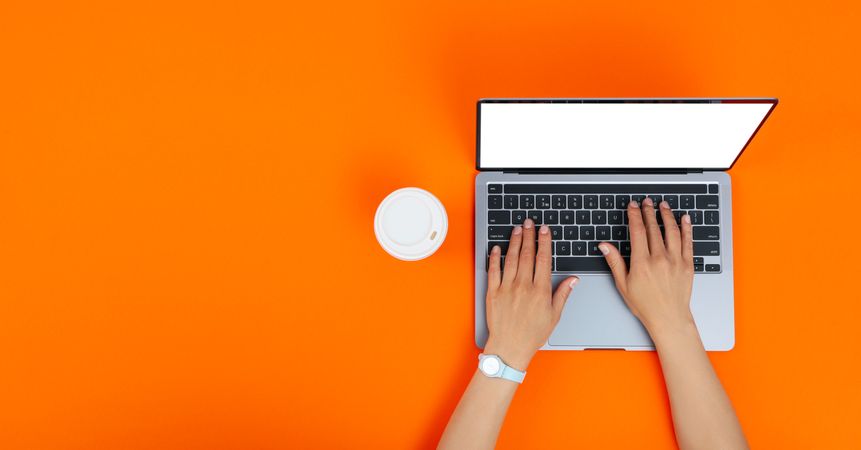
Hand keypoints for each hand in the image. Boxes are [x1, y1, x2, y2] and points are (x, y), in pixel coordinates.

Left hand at [484, 218, 578, 369]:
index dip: (544, 242)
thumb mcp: (554, 316)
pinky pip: (493, 271)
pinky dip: (495, 257)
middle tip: (530, 222)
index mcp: (540, 291)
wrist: (509, 347)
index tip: (545, 230)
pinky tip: (497, 248)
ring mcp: (506, 288)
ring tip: (517, 229)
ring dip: (514, 242)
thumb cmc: (532, 334)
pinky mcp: (493, 293)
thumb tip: (573, 279)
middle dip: (529, 236)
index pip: (543, 259)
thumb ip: (563, 294)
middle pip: (527, 255)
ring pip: (511, 259)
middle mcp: (523, 286)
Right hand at [598, 198, 694, 335]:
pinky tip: (684, 219)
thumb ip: (615, 262)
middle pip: (654, 228)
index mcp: (642, 263)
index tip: (632, 206)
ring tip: (663, 205)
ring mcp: (675, 261)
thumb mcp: (623, 284)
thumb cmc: (645, 305)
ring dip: (667, 215)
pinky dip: (686, 228)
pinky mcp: (688, 265)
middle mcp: (659, 259)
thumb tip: (605, 246)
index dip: (634, 216)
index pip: (637, 231)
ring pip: (671, 231)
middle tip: (646, 202)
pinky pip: (688, 242)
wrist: (669, 318)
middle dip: (649, 212)